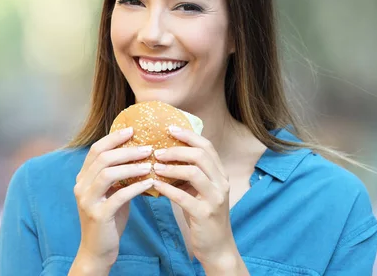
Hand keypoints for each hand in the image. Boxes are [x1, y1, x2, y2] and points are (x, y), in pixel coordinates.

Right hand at [73, 128, 154, 267]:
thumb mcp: (112, 192)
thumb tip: (141, 154)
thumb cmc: (109, 218)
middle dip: (126, 150)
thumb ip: (120, 175)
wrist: (98, 250)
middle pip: (102, 158)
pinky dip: (135, 187)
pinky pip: (119, 196)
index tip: (132, 130)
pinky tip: (150, 182)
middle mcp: (81, 186)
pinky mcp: (98, 215)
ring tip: (150, 163)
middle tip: (148, 148)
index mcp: (83, 178)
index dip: (113, 138)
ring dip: (131, 166)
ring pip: (108, 174)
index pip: (96, 150)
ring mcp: (88, 201)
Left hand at [151, 126, 239, 267]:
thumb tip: (164, 156)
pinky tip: (155, 185)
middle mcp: (221, 183)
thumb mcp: (199, 191)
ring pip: (195, 173)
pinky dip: (167, 189)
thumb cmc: (203, 216)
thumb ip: (189, 174)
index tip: (170, 128)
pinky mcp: (205, 215)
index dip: (189, 135)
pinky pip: (184, 197)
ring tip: (155, 166)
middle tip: (157, 150)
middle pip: (202, 155)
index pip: (207, 146)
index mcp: (220, 174)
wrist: (217, 247)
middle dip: (177, 149)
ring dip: (172, 167)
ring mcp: (215, 199)